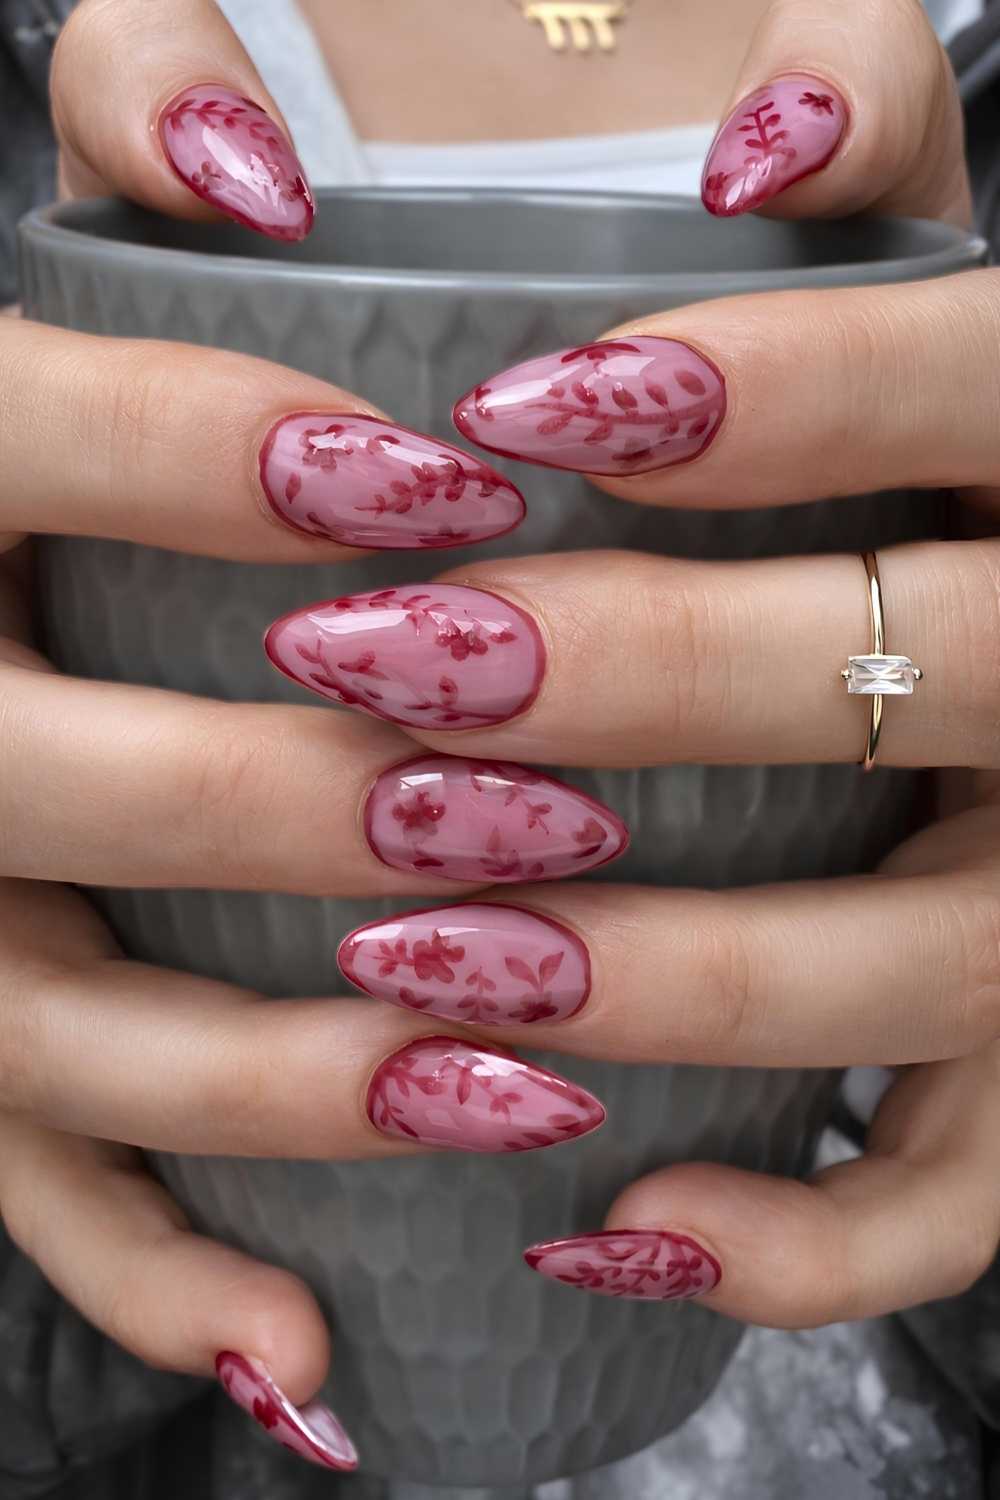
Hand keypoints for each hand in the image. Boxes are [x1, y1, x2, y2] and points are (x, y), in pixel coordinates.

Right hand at [0, 0, 617, 1471]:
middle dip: (311, 813)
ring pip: (56, 1027)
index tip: (449, 489)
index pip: (37, 444)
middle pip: (64, 784)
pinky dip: (157, 1276)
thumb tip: (257, 165)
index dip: (231, 467)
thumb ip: (123, 123)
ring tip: (514, 1083)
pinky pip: (21, 1183)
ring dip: (287, 1077)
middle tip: (551, 822)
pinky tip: (314, 1356)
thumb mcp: (19, 265)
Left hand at [313, 0, 998, 1323]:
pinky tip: (606, 1220)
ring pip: (918, 965)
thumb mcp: (954, 304)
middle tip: (388, 673)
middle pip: (906, 675)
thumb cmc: (967, 463)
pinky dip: (797, 1237)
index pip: (968, 383)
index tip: (502, 417)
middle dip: (637, 681)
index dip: (757, 389)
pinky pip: (960, 1198)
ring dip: (664, 975)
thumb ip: (879, 176)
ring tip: (420, 961)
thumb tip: (754, 130)